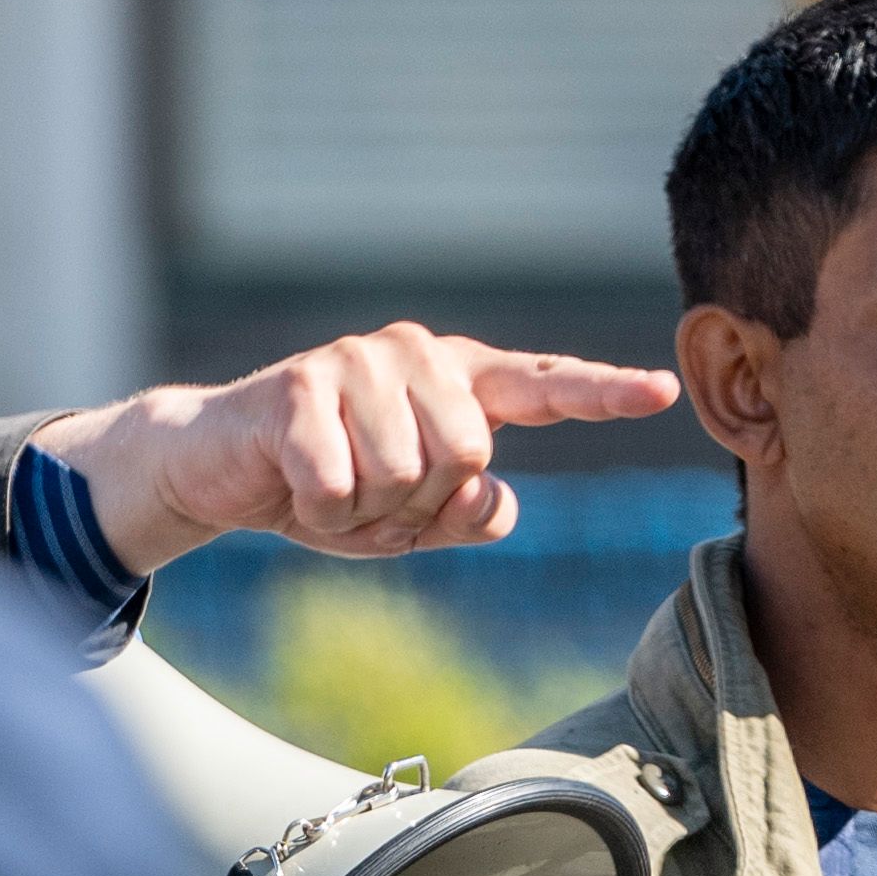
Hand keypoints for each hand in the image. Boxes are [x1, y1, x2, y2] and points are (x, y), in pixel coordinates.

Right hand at [32, 323, 678, 573]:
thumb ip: (467, 516)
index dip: (601, 394)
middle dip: (418, 503)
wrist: (217, 469)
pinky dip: (318, 512)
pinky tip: (291, 486)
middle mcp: (414, 356)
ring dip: (364, 510)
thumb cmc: (323, 487)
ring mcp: (356, 362)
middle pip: (471, 455)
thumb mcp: (408, 519)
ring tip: (328, 487)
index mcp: (453, 381)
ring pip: (406, 475)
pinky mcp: (300, 388)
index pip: (540, 387)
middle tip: (368, 496)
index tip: (660, 391)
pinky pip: (341, 486)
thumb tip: (497, 503)